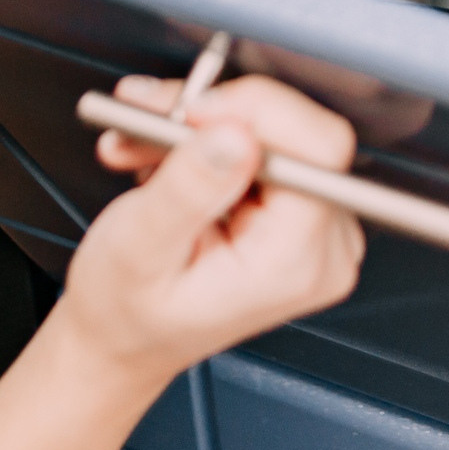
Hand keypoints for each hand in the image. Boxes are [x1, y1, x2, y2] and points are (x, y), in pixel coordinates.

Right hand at [58, 75, 365, 386]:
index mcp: (296, 262)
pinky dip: (207, 140)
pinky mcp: (298, 210)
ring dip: (197, 128)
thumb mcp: (139, 249)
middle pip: (294, 133)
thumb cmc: (128, 313)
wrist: (125, 338)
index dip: (254, 111)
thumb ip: (189, 189)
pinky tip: (164, 160)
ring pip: (271, 131)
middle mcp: (323, 247)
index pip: (317, 148)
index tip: (190, 111)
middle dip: (211, 116)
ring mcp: (316, 229)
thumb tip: (235, 135)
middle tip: (147, 119)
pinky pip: (262, 145)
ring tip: (140, 146)